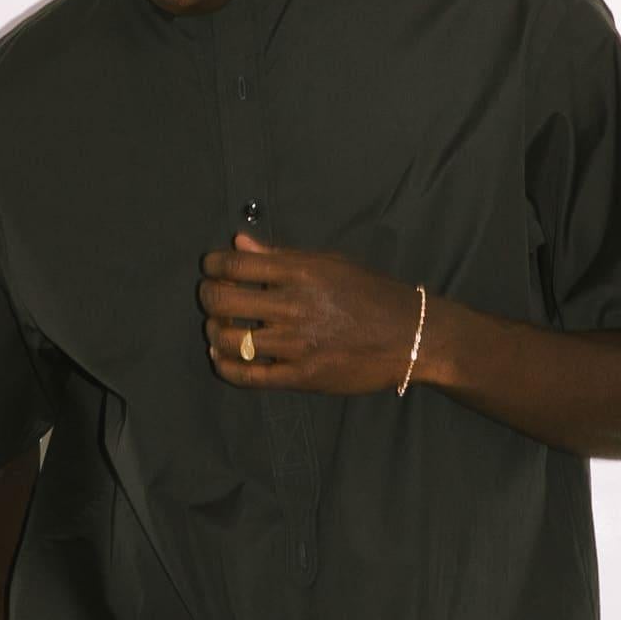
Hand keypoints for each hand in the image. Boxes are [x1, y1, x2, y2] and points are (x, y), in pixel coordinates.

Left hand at [198, 230, 421, 394]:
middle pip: (223, 300)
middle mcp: (295, 306)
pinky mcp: (302, 377)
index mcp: (301, 272)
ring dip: (214, 332)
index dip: (212, 265)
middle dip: (208, 296)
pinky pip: (248, 376)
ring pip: (229, 339)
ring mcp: (297, 345)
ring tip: (220, 327)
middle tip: (212, 298)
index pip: (234, 265)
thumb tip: (238, 242)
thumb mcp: (330, 264)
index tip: (212, 268)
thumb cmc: (372, 294)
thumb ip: (281, 255)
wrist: (412, 335)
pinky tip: (222, 358)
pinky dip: (225, 367)